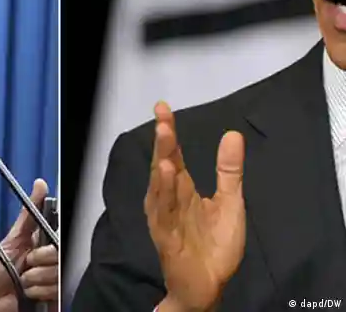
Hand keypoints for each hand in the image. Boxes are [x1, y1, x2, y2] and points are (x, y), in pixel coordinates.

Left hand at [0, 179, 57, 311]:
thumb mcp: (12, 238)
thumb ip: (28, 213)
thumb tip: (40, 184)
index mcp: (45, 243)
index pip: (63, 234)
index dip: (53, 240)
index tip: (40, 243)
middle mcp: (53, 260)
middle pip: (62, 253)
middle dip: (41, 259)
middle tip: (26, 263)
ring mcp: (55, 280)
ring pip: (59, 273)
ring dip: (37, 278)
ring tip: (24, 281)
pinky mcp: (56, 298)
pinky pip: (58, 290)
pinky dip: (41, 292)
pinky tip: (30, 294)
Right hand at [144, 101, 245, 311]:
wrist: (208, 286)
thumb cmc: (215, 245)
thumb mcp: (230, 202)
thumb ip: (229, 171)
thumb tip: (233, 134)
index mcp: (182, 187)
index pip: (174, 153)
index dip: (169, 131)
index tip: (163, 107)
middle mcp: (168, 197)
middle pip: (164, 163)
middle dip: (163, 140)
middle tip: (162, 118)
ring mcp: (165, 216)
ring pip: (160, 184)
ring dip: (162, 160)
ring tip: (164, 136)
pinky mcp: (166, 236)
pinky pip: (164, 211)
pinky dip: (164, 192)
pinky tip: (166, 174)